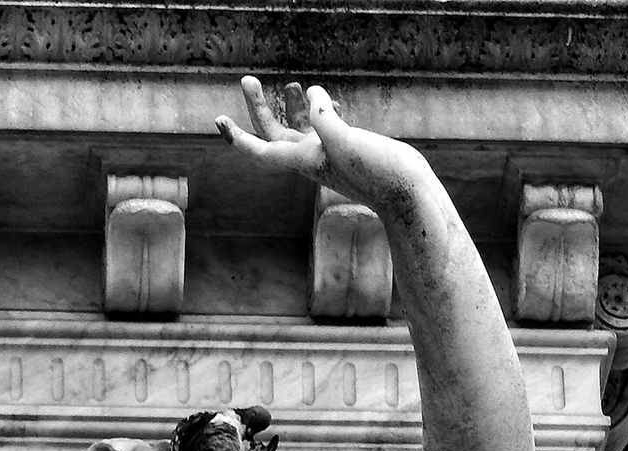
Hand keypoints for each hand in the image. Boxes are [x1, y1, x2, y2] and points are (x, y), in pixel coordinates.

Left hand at [215, 76, 426, 220]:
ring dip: (288, 108)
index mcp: (304, 161)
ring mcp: (330, 155)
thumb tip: (311, 92)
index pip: (260, 150)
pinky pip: (325, 129)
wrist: (408, 194)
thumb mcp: (346, 140)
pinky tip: (324, 99)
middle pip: (273, 133)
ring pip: (299, 130)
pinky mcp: (348, 150)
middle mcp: (312, 159)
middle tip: (248, 79)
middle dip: (258, 107)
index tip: (219, 119)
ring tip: (288, 84)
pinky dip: (320, 111)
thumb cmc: (378, 173)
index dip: (237, 136)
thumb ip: (323, 117)